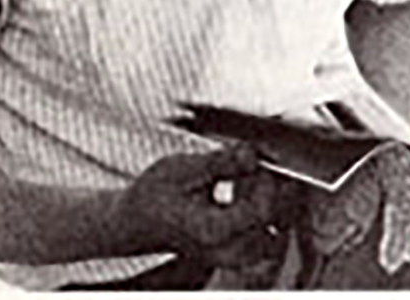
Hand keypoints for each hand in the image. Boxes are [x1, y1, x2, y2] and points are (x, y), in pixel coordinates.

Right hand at [117, 144, 285, 269]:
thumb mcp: (183, 169)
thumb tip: (252, 153)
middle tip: (251, 162)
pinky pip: (262, 232)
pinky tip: (242, 188)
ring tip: (244, 175)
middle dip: (268, 186)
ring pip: (270, 227)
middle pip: (271, 220)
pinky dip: (259, 208)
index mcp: (213, 231)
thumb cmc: (154, 196)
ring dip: (265, 198)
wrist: (137, 220)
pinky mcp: (236, 251)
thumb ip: (221, 163)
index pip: (261, 209)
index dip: (265, 179)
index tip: (257, 157)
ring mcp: (232, 255)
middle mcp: (226, 250)